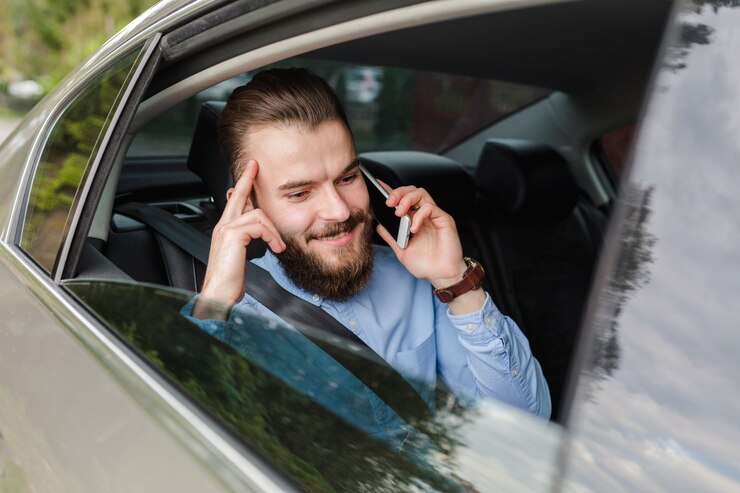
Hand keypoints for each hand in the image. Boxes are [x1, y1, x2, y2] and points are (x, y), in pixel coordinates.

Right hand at [193, 160, 285, 317]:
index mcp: (224, 230)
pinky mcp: (232, 235)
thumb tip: (261, 235)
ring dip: (273, 230)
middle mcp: (222, 226)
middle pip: (238, 196)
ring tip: (278, 246)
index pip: (233, 202)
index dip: (242, 186)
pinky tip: (274, 248)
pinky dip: (271, 236)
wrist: (218, 295)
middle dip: (247, 179)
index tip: (249, 172)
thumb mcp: (240, 257)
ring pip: (257, 214)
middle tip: (255, 165)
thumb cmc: (229, 281)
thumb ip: (247, 242)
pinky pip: (259, 225)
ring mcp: (225, 229)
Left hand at [375, 181, 484, 313]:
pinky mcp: (444, 219)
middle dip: (398, 192)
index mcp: (413, 220)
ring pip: (421, 193)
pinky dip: (419, 215)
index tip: (378, 186)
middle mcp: (423, 215)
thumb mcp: (402, 250)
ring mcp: (434, 216)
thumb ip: (391, 237)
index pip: (402, 199)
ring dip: (407, 199)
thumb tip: (378, 226)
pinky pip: (430, 207)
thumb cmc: (425, 265)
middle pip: (412, 191)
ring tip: (399, 213)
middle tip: (389, 203)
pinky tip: (414, 228)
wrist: (440, 276)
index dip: (391, 191)